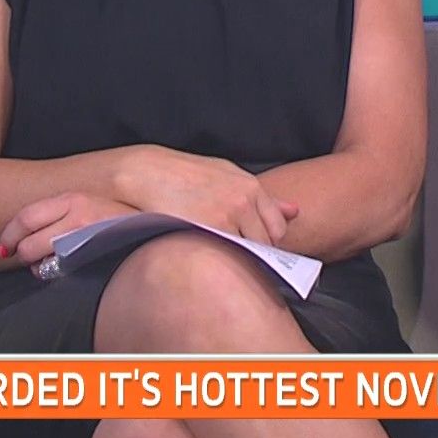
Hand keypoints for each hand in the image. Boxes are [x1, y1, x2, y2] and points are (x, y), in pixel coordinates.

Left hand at [0, 191, 135, 267]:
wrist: (152, 233)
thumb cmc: (117, 221)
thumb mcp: (90, 204)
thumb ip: (60, 211)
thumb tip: (24, 230)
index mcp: (73, 198)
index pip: (26, 217)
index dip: (10, 234)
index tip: (6, 244)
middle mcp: (78, 216)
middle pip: (28, 243)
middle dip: (23, 254)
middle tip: (28, 257)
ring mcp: (85, 239)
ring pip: (40, 261)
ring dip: (38, 267)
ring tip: (50, 263)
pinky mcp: (92, 259)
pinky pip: (59, 273)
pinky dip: (54, 274)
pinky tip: (65, 270)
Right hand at [119, 147, 300, 245]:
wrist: (144, 174)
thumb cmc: (184, 175)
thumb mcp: (225, 175)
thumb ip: (262, 197)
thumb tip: (294, 211)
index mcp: (250, 187)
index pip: (277, 230)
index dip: (266, 243)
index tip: (252, 248)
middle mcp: (243, 201)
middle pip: (265, 245)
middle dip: (255, 254)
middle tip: (234, 257)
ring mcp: (226, 217)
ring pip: (248, 254)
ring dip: (238, 260)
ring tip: (219, 258)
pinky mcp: (207, 231)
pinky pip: (227, 256)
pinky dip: (222, 262)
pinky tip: (208, 260)